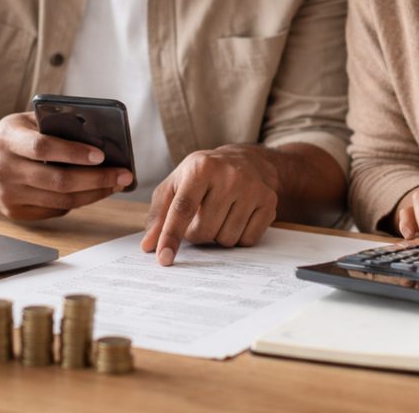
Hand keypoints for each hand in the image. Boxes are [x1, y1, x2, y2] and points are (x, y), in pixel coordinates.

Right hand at [0, 112, 132, 219]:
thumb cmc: (8, 137)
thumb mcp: (24, 120)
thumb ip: (53, 123)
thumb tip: (96, 133)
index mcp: (8, 139)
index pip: (43, 148)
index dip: (74, 153)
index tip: (101, 155)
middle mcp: (4, 168)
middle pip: (58, 181)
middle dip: (96, 180)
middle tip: (123, 175)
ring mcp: (7, 194)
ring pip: (60, 201)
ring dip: (93, 194)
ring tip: (114, 185)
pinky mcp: (13, 212)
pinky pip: (53, 211)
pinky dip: (76, 203)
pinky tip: (91, 193)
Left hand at [140, 145, 278, 265]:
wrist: (247, 160)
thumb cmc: (205, 175)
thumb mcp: (176, 183)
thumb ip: (159, 213)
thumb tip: (149, 245)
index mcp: (201, 167)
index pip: (183, 209)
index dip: (171, 236)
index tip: (163, 258)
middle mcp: (229, 175)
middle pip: (204, 230)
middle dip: (196, 233)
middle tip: (200, 216)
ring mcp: (252, 189)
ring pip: (225, 239)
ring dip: (217, 235)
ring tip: (220, 213)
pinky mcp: (269, 202)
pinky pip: (247, 240)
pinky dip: (237, 236)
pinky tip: (237, 216)